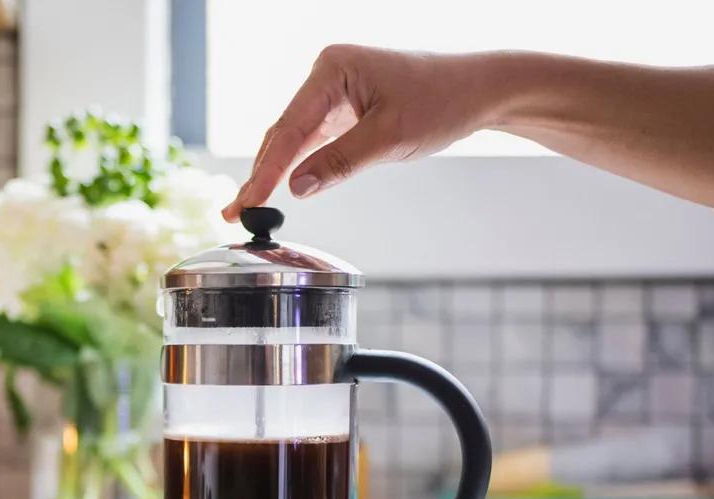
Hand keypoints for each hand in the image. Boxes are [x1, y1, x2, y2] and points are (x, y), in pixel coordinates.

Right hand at [221, 45, 499, 220]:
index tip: (247, 202)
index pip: (289, 127)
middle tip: (234, 214)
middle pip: (283, 131)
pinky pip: (312, 139)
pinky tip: (277, 188)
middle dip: (260, 174)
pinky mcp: (344, 106)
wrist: (479, 90)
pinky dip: (297, 164)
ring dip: (273, 172)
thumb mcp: (390, 138)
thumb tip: (296, 188)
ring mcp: (334, 90)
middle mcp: (327, 74)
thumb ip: (340, 163)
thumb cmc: (442, 101)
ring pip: (294, 137)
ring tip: (246, 207)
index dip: (265, 170)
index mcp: (332, 68)